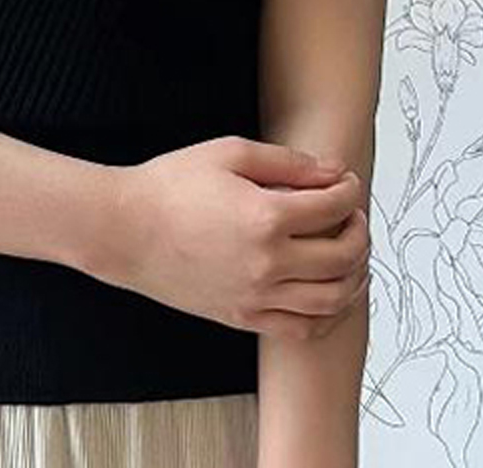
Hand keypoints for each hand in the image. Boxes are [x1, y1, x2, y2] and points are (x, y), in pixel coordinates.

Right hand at [87, 136, 370, 341]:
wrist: (124, 230)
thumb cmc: (168, 187)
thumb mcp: (228, 153)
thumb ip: (286, 162)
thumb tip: (332, 172)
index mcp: (266, 217)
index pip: (334, 208)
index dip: (349, 191)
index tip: (346, 183)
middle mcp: (268, 264)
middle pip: (344, 256)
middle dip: (359, 232)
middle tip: (351, 216)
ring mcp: (256, 297)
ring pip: (332, 300)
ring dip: (353, 276)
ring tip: (347, 254)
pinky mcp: (243, 317)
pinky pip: (302, 329)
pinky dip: (327, 315)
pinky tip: (326, 293)